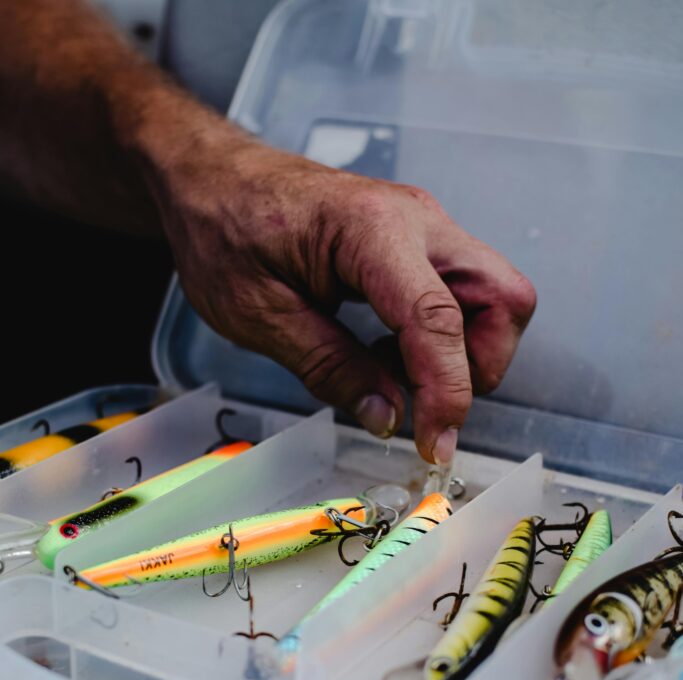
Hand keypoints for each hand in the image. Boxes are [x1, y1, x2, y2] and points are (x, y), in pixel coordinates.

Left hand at [151, 131, 535, 463]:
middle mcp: (416, 220)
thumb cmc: (225, 229)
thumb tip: (388, 417)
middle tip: (427, 407)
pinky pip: (462, 295)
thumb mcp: (261, 317)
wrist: (213, 178)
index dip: (446, 392)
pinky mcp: (418, 243)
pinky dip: (442, 338)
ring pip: (494, 298)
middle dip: (480, 367)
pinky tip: (387, 352)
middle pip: (503, 299)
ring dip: (462, 354)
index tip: (435, 444)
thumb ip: (331, 368)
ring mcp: (424, 228)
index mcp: (371, 231)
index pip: (438, 319)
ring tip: (391, 372)